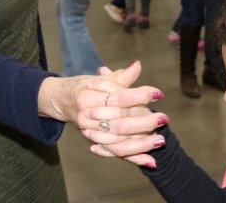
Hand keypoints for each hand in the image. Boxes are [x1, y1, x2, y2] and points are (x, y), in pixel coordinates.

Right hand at [40, 62, 166, 166]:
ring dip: (142, 144)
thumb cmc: (84, 87)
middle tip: (163, 119)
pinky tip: (150, 161)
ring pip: (119, 142)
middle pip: (120, 122)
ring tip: (160, 140)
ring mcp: (90, 132)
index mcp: (89, 96)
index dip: (140, 95)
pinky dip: (133, 158)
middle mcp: (88, 116)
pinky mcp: (95, 143)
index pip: (119, 97)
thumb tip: (137, 65)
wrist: (61, 101)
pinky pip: (116, 153)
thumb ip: (121, 76)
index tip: (158, 94)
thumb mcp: (101, 79)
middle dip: (144, 122)